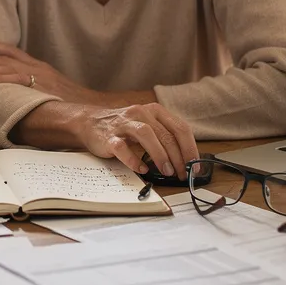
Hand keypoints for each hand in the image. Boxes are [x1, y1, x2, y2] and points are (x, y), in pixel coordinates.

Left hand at [0, 39, 93, 102]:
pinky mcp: (40, 85)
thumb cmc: (70, 102)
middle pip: (2, 58)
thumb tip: (15, 93)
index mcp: (38, 66)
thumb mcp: (50, 89)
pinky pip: (15, 79)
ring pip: (4, 67)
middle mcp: (36, 67)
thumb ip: (33, 87)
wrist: (91, 106)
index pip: (11, 51)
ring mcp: (38, 75)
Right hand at [77, 102, 199, 178]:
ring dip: (160, 155)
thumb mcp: (148, 126)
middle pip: (166, 134)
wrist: (91, 122)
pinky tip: (141, 169)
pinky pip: (122, 148)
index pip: (180, 128)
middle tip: (181, 174)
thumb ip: (165, 138)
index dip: (190, 148)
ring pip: (146, 135)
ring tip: (166, 172)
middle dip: (177, 157)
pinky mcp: (108, 136)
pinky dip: (133, 160)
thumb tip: (186, 161)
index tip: (194, 166)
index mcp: (155, 110)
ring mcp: (124, 124)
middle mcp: (141, 113)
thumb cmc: (125, 128)